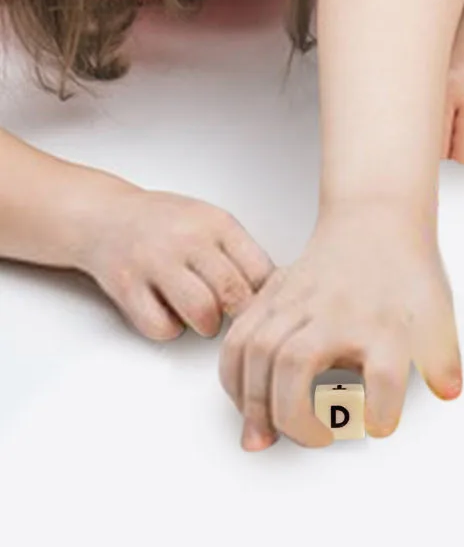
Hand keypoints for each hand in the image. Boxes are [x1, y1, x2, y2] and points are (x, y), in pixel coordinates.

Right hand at [77, 185, 273, 340]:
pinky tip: (171, 316)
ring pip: (201, 312)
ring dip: (208, 326)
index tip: (263, 304)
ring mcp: (155, 263)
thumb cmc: (166, 222)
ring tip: (205, 319)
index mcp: (217, 224)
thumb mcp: (211, 220)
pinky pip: (160, 327)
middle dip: (239, 314)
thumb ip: (239, 250)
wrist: (106, 216)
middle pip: (233, 293)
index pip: (259, 269)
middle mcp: (188, 241)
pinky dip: (171, 330)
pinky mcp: (127, 287)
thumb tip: (274, 288)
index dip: (265, 295)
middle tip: (233, 315)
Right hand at [218, 204, 460, 449]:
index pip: (386, 370)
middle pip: (298, 362)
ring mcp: (300, 301)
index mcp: (384, 318)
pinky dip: (233, 376)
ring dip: (256, 401)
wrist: (376, 217)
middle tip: (315, 439)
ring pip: (258, 351)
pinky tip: (246, 400)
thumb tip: (450, 393)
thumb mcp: (437, 312)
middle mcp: (338, 310)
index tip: (379, 426)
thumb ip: (443, 359)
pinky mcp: (273, 296)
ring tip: (267, 434)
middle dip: (295, 416)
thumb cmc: (405, 270)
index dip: (381, 407)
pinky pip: (238, 338)